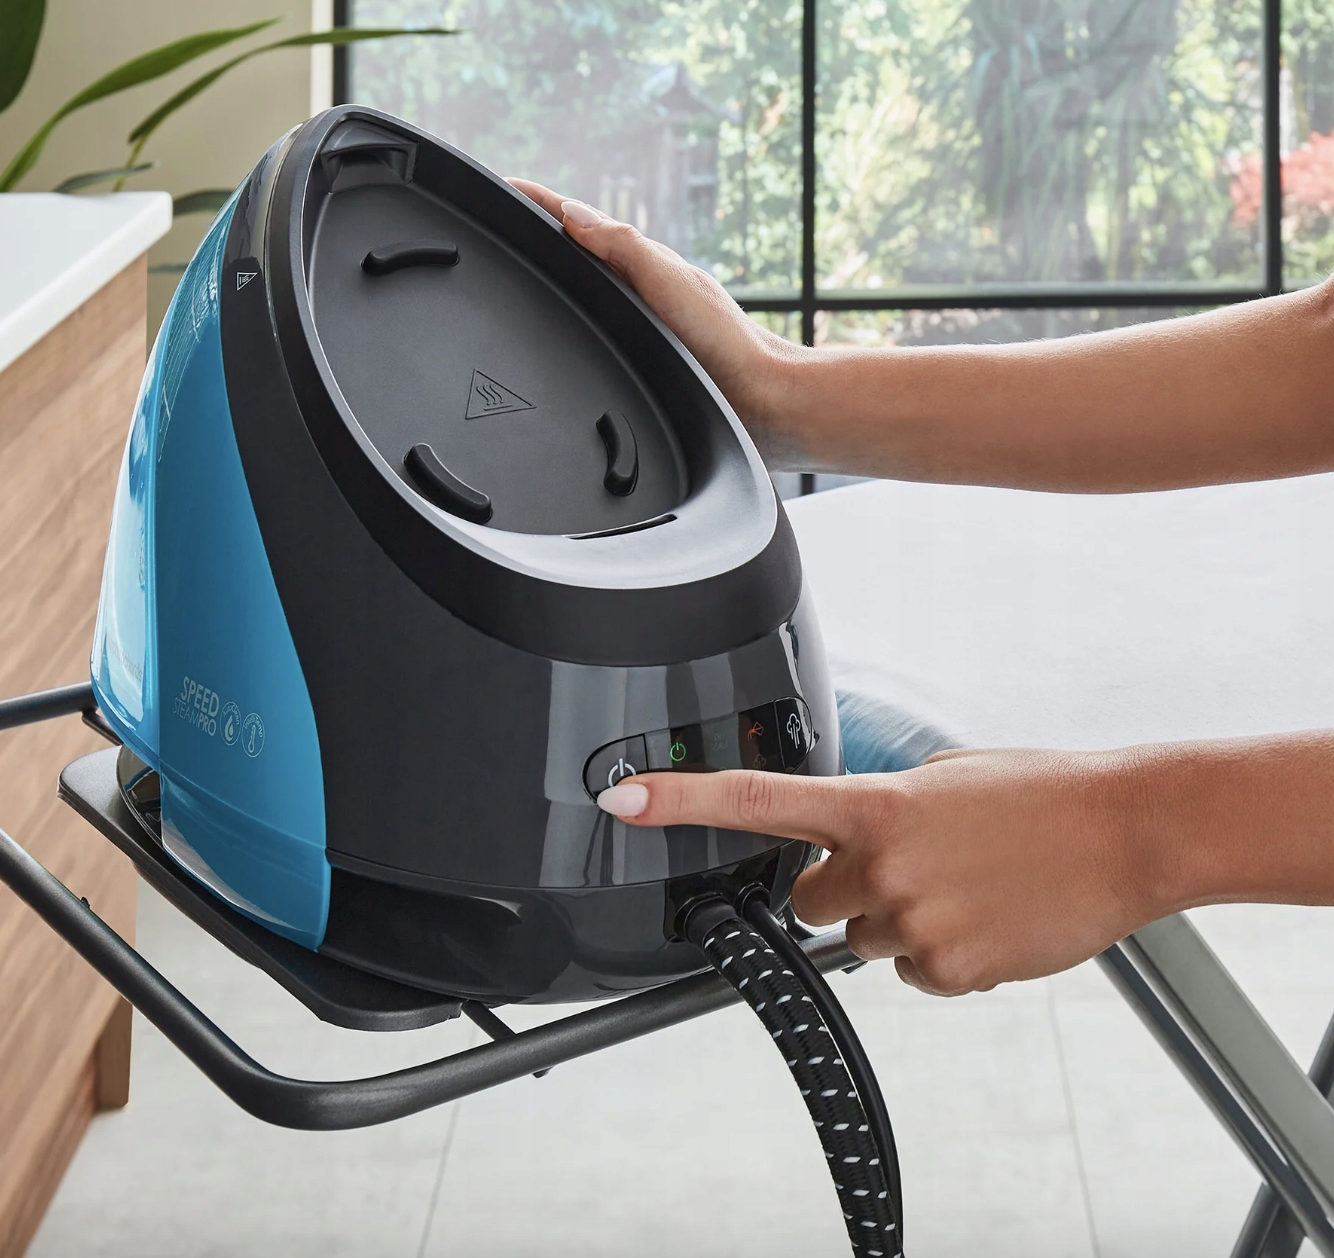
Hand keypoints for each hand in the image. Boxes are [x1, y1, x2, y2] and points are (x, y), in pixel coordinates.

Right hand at [508, 178, 805, 467]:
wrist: (762, 400)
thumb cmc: (726, 343)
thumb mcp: (668, 282)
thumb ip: (623, 246)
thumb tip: (574, 214)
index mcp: (643, 264)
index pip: (581, 224)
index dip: (542, 205)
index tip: (503, 187)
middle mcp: (641, 292)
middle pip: (580, 255)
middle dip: (542, 237)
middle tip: (503, 223)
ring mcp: (644, 327)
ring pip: (590, 296)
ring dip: (559, 281)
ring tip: (525, 269)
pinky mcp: (648, 362)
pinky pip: (600, 334)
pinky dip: (578, 325)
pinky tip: (567, 335)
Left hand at [595, 748, 1164, 994]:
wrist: (1125, 833)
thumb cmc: (1042, 794)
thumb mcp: (944, 776)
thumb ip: (882, 804)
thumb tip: (850, 834)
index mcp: (875, 803)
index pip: (756, 801)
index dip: (680, 800)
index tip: (624, 799)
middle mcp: (880, 865)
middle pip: (807, 902)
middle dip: (837, 891)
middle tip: (900, 869)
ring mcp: (912, 923)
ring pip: (864, 941)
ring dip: (899, 922)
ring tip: (967, 888)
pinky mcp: (948, 971)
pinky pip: (914, 974)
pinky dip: (941, 956)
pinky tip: (986, 919)